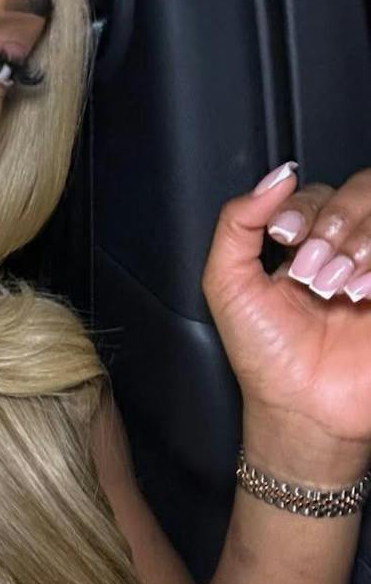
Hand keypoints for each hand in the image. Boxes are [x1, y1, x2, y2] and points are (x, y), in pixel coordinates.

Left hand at [201, 162, 370, 456]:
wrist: (302, 408)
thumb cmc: (264, 354)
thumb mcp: (227, 283)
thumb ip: (237, 222)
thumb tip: (276, 176)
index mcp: (305, 245)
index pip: (315, 192)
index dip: (302, 206)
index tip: (284, 237)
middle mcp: (346, 249)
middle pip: (361, 191)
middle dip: (333, 226)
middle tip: (311, 273)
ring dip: (361, 244)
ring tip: (336, 289)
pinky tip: (363, 294)